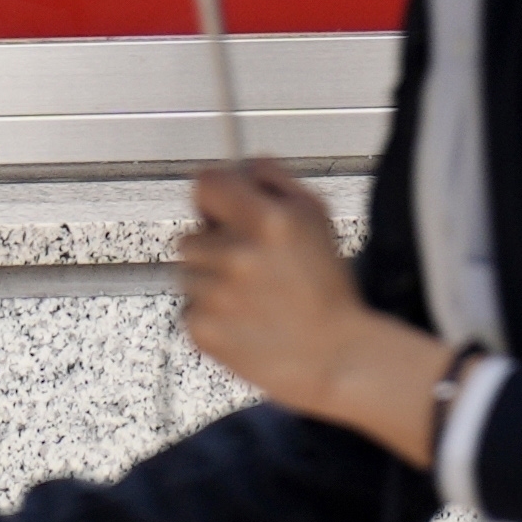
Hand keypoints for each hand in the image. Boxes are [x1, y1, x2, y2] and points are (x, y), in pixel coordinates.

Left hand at [178, 159, 449, 468]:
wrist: (333, 357)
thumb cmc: (328, 292)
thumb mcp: (317, 218)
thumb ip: (277, 181)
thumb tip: (246, 164)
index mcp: (267, 220)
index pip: (205, 182)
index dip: (214, 194)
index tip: (220, 206)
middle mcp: (236, 254)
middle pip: (192, 232)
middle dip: (215, 244)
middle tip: (250, 264)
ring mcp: (214, 293)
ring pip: (189, 271)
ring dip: (211, 279)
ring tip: (250, 295)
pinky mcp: (201, 327)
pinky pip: (189, 306)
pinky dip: (210, 312)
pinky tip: (242, 318)